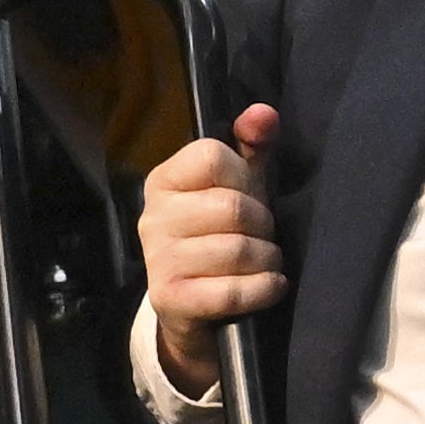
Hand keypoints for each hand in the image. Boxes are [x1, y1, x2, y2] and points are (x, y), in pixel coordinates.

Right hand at [139, 103, 283, 395]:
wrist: (192, 310)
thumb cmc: (219, 237)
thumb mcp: (238, 186)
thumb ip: (252, 146)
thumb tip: (264, 113)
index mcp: (163, 181)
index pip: (212, 157)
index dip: (245, 177)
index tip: (251, 197)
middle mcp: (152, 217)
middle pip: (232, 207)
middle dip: (263, 224)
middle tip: (263, 236)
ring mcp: (157, 259)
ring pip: (238, 250)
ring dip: (268, 259)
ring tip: (267, 262)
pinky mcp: (169, 299)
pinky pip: (232, 291)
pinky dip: (264, 289)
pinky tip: (272, 285)